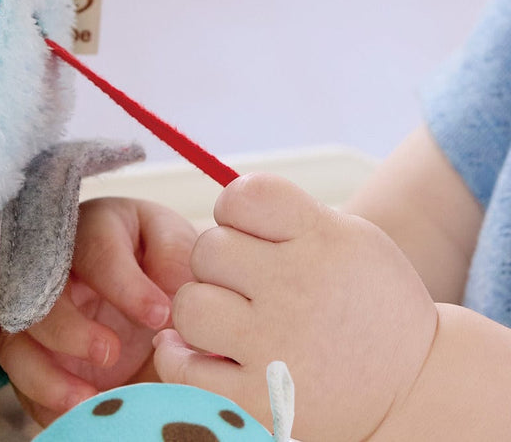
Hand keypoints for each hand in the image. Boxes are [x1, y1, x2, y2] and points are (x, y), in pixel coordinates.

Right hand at [0, 197, 195, 425]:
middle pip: (37, 289)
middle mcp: (55, 265)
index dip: (123, 284)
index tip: (160, 316)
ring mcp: (38, 310)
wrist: (157, 298)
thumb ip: (176, 263)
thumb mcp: (179, 251)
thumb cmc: (166, 264)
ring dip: (44, 372)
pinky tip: (78, 412)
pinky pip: (19, 377)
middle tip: (111, 353)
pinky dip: (43, 400)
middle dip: (69, 327)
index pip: (95, 246)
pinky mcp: (32, 352)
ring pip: (16, 336)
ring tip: (87, 399)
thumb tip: (167, 301)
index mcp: (97, 227)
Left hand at [153, 173, 437, 440]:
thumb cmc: (368, 302)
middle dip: (219, 263)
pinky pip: (182, 367)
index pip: (245, 195)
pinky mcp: (260, 400)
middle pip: (208, 249)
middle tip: (245, 285)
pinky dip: (180, 358)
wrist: (416, 387)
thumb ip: (287, 218)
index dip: (235, 209)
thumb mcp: (349, 238)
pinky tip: (200, 352)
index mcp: (324, 240)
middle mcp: (299, 289)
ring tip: (228, 322)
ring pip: (189, 305)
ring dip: (201, 310)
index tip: (249, 232)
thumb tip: (215, 214)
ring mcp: (277, 347)